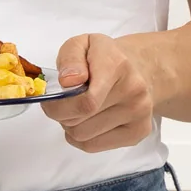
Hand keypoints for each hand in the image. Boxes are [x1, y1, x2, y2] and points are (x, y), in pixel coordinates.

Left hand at [39, 33, 156, 152]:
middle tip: (62, 101)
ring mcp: (139, 114)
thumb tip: (68, 81)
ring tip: (76, 109)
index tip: (50, 98)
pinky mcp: (138, 133)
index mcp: (117, 66)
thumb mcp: (81, 44)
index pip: (86, 101)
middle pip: (80, 119)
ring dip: (70, 125)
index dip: (59, 104)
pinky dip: (80, 138)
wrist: (136, 69)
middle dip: (60, 113)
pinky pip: (92, 146)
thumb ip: (71, 58)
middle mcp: (134, 92)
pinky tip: (86, 121)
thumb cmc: (102, 58)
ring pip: (82, 136)